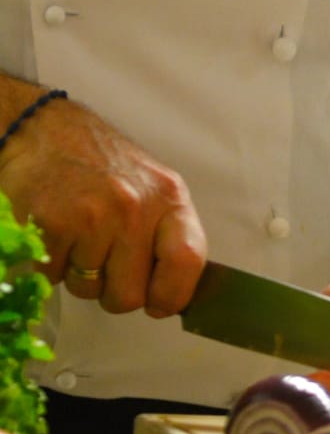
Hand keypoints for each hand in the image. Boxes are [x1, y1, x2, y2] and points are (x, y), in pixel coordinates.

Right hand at [0, 97, 206, 316]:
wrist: (38, 129)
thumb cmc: (96, 161)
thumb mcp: (149, 185)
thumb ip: (165, 232)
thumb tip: (175, 289)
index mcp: (168, 197)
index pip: (188, 261)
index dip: (171, 295)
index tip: (159, 304)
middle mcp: (134, 207)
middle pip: (130, 296)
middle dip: (113, 290)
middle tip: (102, 260)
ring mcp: (92, 217)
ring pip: (88, 291)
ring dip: (79, 274)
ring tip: (76, 234)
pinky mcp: (52, 226)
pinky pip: (54, 277)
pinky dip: (50, 264)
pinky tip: (54, 231)